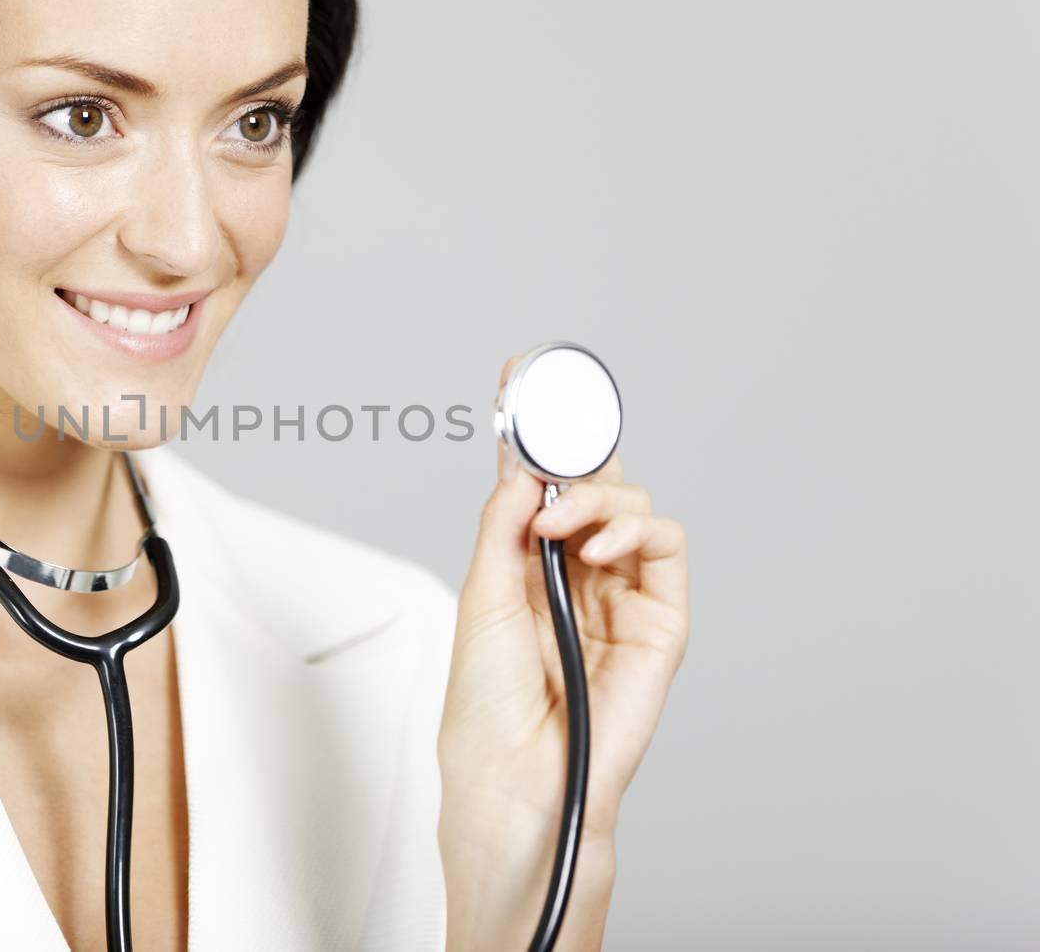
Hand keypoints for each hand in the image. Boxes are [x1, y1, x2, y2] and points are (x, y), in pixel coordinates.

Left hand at [437, 355, 689, 949]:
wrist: (519, 778)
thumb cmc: (490, 708)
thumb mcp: (482, 597)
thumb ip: (506, 526)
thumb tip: (523, 466)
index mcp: (527, 562)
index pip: (539, 480)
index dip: (537, 427)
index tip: (520, 371)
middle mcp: (577, 570)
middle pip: (592, 480)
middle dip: (574, 443)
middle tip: (548, 427)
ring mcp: (622, 592)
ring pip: (632, 504)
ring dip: (597, 498)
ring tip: (560, 527)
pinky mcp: (661, 618)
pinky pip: (667, 545)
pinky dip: (634, 529)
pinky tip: (594, 548)